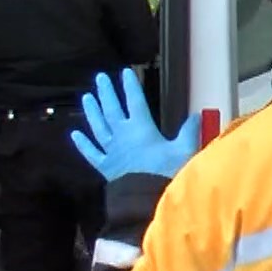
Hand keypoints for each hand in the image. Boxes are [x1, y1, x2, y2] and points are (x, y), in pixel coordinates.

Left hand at [71, 69, 199, 181]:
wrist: (149, 198)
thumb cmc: (168, 172)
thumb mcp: (184, 149)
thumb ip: (189, 131)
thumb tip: (196, 115)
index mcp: (141, 128)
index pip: (135, 101)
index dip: (130, 86)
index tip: (125, 72)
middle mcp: (122, 135)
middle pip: (112, 109)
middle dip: (107, 92)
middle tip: (100, 78)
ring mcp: (111, 151)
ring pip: (98, 127)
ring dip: (92, 112)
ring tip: (86, 97)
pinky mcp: (105, 167)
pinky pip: (91, 153)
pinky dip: (83, 144)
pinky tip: (75, 134)